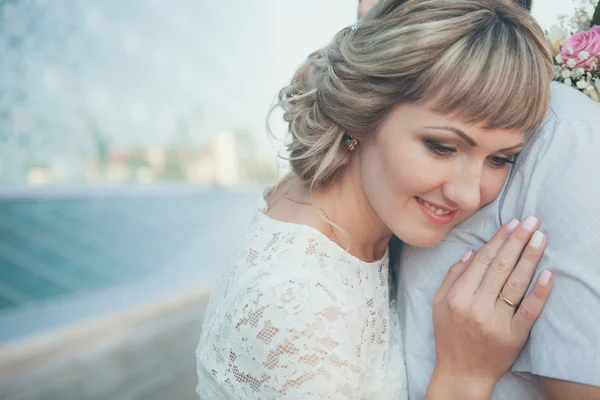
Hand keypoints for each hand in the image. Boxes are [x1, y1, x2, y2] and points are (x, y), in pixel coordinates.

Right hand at [427, 217, 553, 398]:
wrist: (462, 372)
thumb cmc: (448, 335)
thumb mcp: (438, 304)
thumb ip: (452, 277)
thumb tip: (472, 253)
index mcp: (458, 296)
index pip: (482, 261)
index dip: (498, 240)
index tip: (511, 223)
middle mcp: (476, 306)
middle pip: (501, 266)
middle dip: (517, 240)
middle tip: (531, 221)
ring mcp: (496, 321)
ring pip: (516, 283)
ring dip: (530, 257)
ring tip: (540, 238)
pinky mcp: (513, 336)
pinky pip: (529, 310)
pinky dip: (539, 291)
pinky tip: (548, 274)